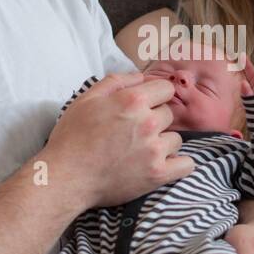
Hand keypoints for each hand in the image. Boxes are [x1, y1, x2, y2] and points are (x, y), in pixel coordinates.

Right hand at [43, 72, 193, 207]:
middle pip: (169, 114)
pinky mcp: (158, 174)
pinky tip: (163, 164)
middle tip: (135, 132)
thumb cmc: (72, 137)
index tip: (145, 107)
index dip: (155, 96)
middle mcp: (148, 122)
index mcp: (132, 101)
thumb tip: (141, 77)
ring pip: (176, 139)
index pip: (166, 88)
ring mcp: (155, 150)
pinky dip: (178, 164)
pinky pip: (186, 164)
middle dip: (156, 120)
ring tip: (142, 151)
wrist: (66, 177)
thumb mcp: (87, 99)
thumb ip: (117, 81)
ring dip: (164, 143)